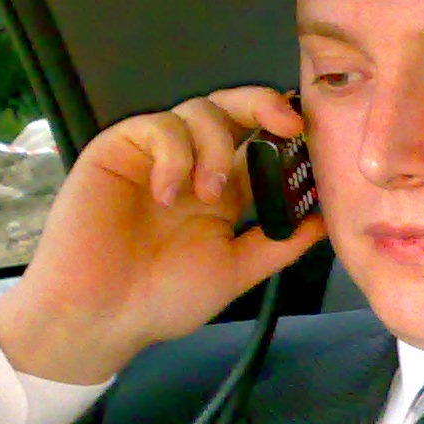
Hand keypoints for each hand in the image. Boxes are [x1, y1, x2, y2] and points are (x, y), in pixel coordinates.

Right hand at [0, 87, 325, 382]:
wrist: (99, 317)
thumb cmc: (160, 299)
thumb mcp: (234, 271)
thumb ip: (278, 244)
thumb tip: (324, 220)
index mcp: (223, 192)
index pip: (261, 144)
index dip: (287, 136)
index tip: (312, 141)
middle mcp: (193, 166)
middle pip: (233, 109)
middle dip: (264, 105)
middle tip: (286, 124)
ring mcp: (157, 155)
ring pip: (199, 110)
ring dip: (215, 146)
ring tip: (208, 194)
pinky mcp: (120, 149)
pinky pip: (158, 126)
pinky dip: (173, 153)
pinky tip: (167, 193)